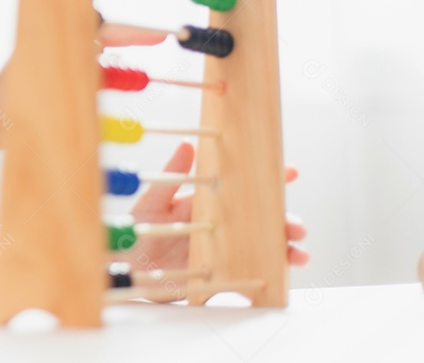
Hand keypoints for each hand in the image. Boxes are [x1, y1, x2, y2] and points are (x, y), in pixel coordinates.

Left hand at [127, 140, 308, 274]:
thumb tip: (188, 145)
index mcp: (208, 203)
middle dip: (286, 221)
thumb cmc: (137, 231)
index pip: (243, 188)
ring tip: (297, 253)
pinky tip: (279, 276)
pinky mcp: (219, 277)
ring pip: (263, 249)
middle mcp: (221, 227)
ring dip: (285, 250)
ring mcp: (223, 252)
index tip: (290, 172)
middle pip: (262, 222)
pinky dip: (267, 277)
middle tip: (296, 225)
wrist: (126, 269)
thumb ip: (172, 177)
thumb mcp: (153, 202)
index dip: (270, 181)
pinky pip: (249, 278)